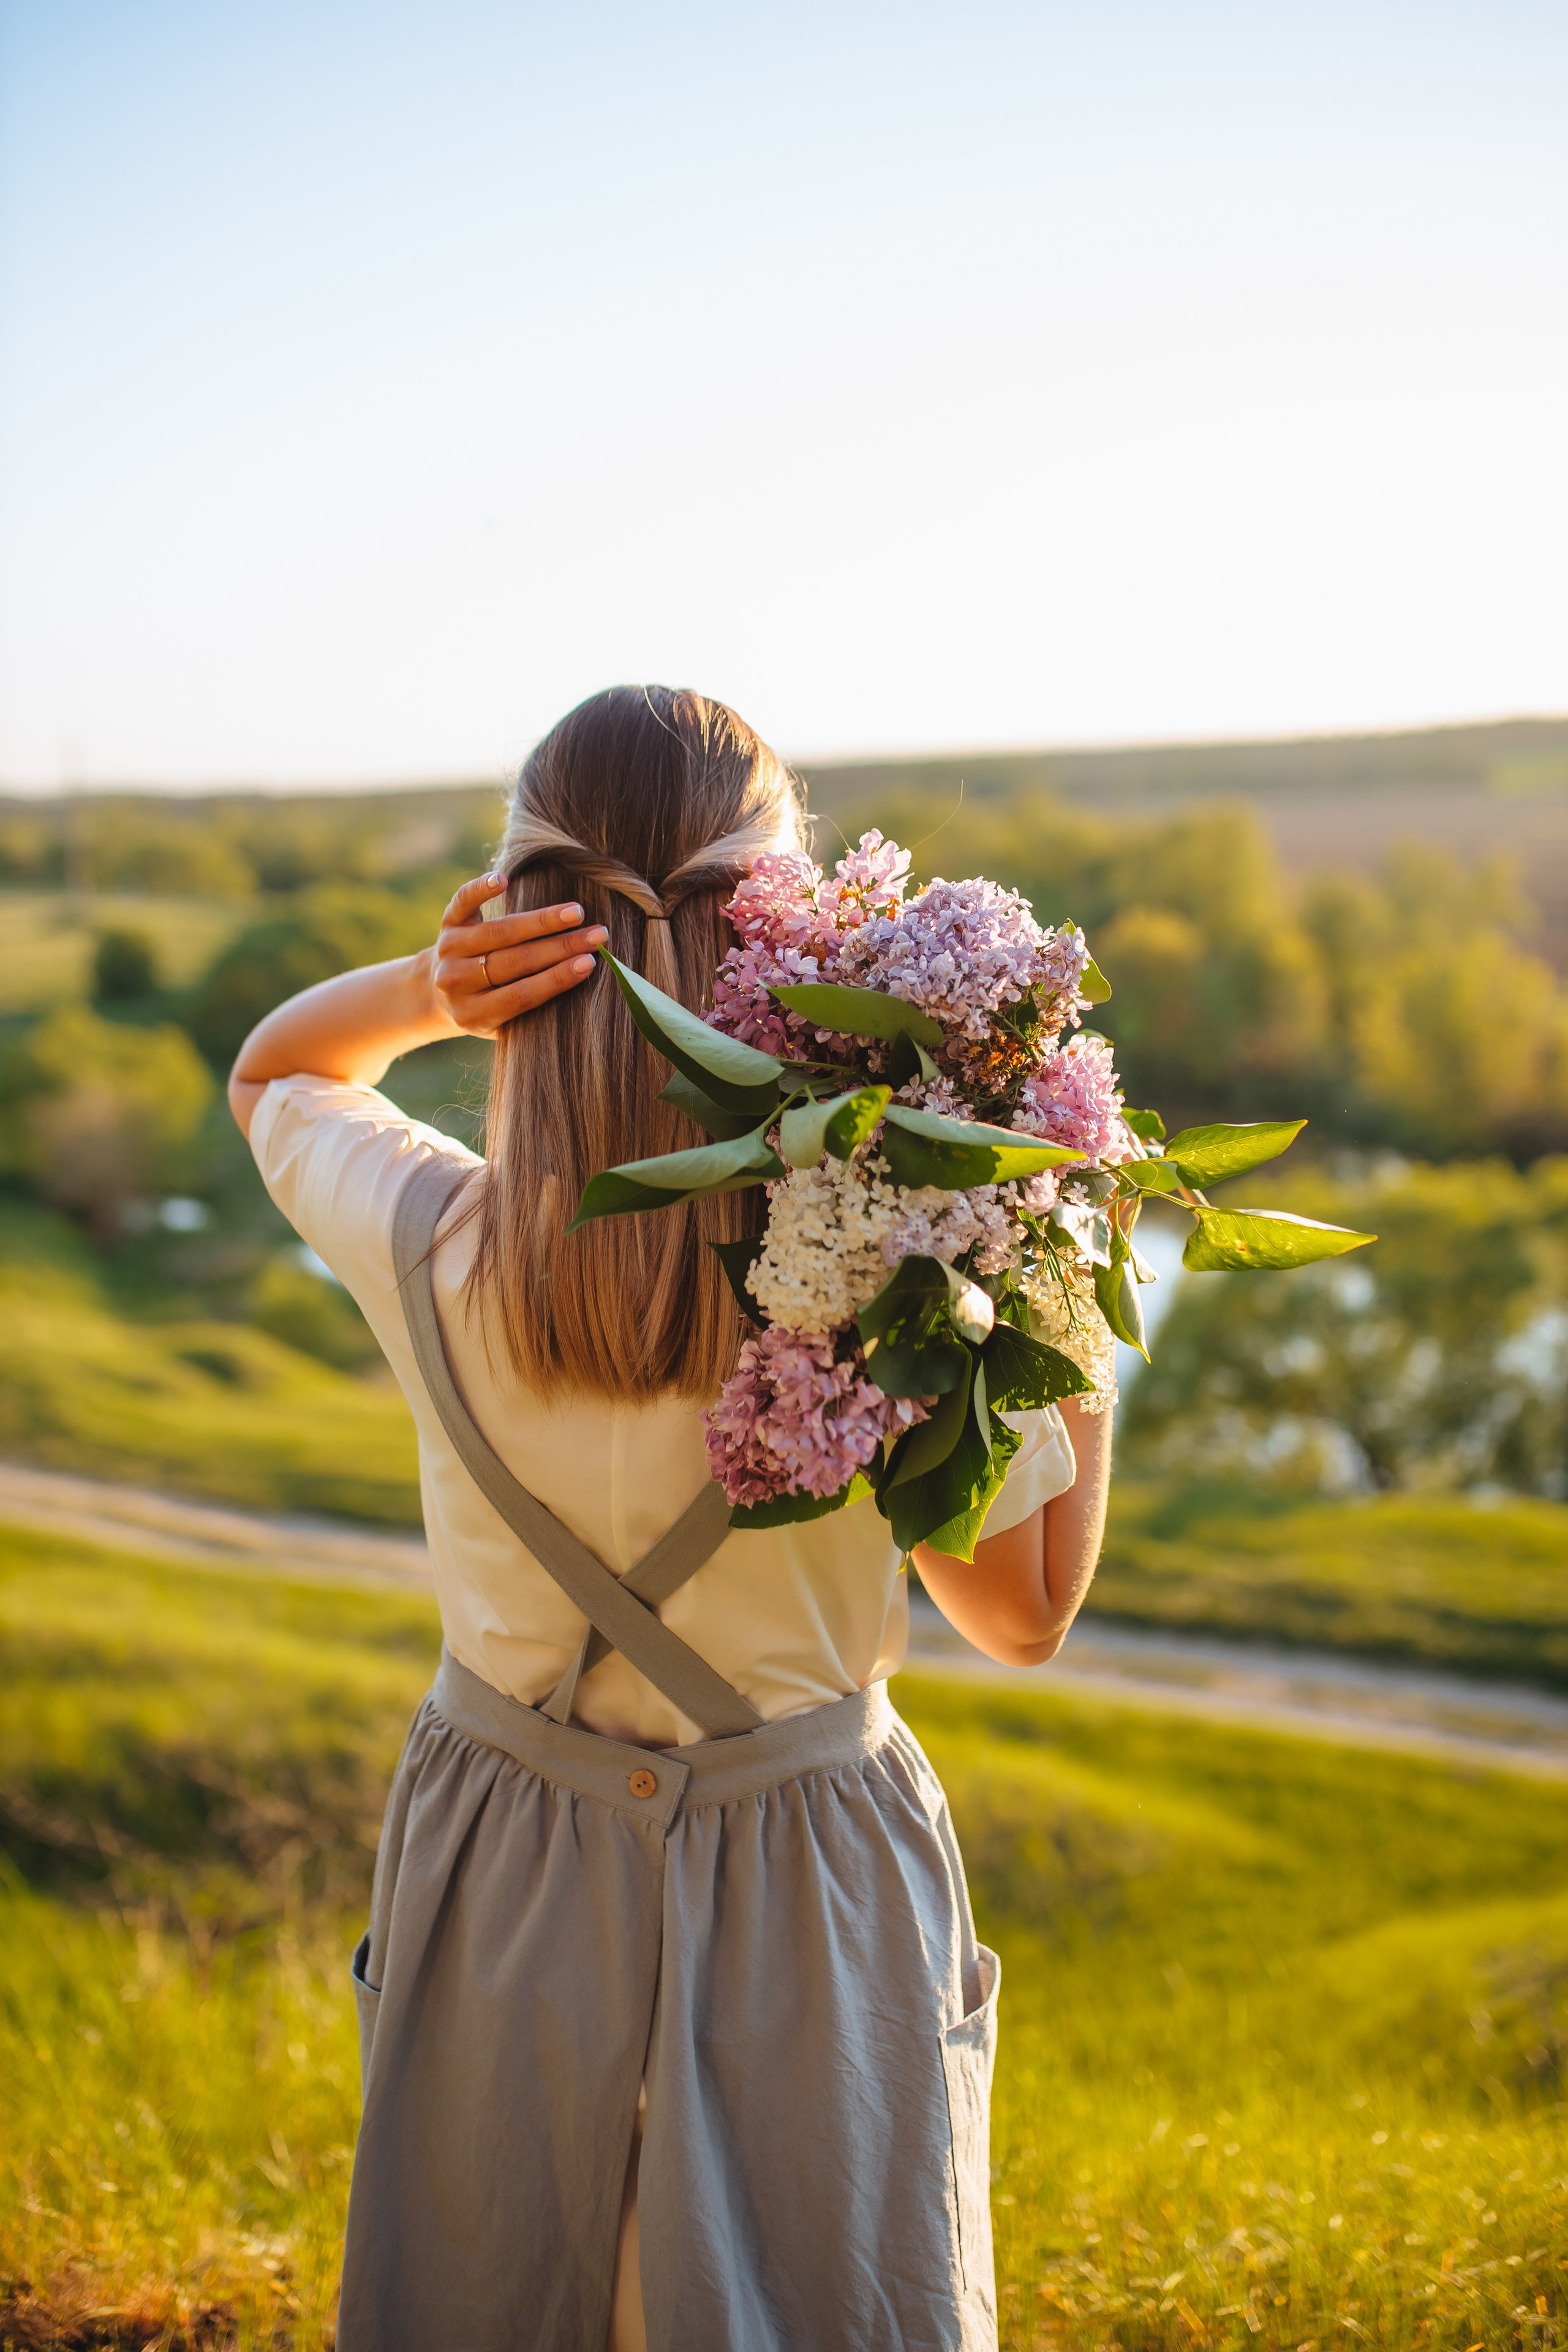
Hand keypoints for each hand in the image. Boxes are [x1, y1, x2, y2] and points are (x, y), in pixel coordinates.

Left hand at [432, 874, 606, 1036]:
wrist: (435, 993)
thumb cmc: (487, 1008)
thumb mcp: (502, 1024)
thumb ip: (531, 1012)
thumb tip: (579, 978)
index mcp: (474, 1014)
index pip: (521, 995)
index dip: (556, 979)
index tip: (590, 963)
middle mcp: (456, 981)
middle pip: (515, 961)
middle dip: (561, 947)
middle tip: (597, 936)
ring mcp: (449, 950)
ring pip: (500, 932)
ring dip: (542, 920)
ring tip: (577, 912)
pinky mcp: (447, 922)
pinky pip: (464, 901)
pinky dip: (481, 888)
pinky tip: (504, 879)